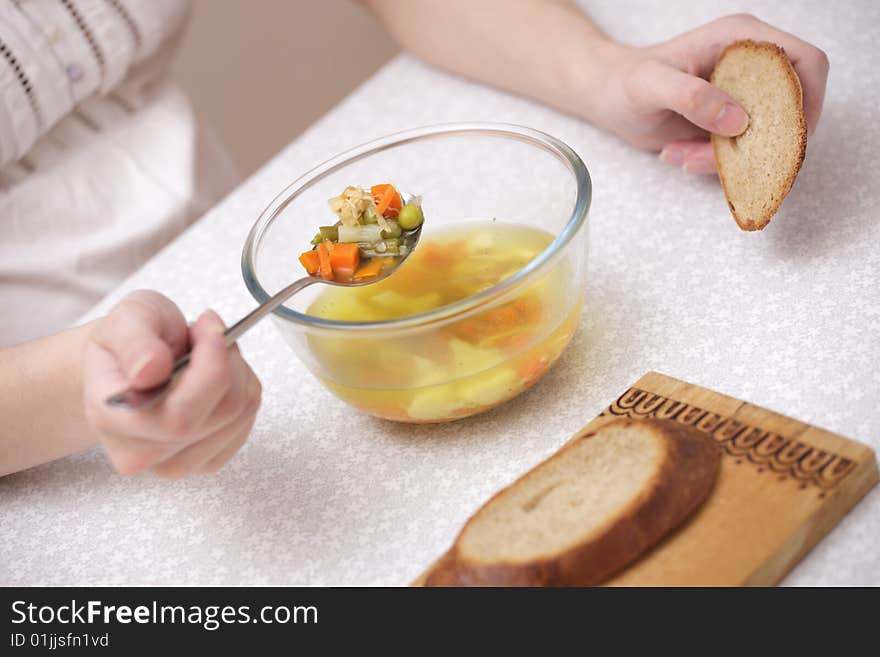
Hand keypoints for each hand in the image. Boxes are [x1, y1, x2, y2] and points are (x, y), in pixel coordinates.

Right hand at [82, 290, 261, 478]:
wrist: (128, 365)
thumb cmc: (127, 343)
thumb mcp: (126, 318)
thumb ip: (135, 342)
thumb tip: (149, 369)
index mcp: (112, 418)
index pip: (180, 416)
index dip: (210, 368)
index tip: (209, 327)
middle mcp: (139, 454)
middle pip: (221, 412)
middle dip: (226, 361)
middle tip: (208, 331)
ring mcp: (174, 464)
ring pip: (240, 414)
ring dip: (237, 372)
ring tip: (206, 353)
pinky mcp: (205, 463)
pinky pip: (246, 421)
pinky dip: (243, 389)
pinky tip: (215, 378)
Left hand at [592, 14, 828, 173]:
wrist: (607, 96)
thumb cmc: (625, 81)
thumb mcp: (650, 85)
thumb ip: (692, 96)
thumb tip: (737, 120)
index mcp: (742, 40)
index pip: (806, 62)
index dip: (809, 99)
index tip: (791, 135)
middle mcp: (749, 67)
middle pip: (791, 109)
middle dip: (760, 144)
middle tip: (715, 159)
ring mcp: (741, 98)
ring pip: (764, 139)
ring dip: (727, 159)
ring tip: (681, 154)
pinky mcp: (727, 124)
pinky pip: (739, 153)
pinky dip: (712, 163)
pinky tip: (678, 154)